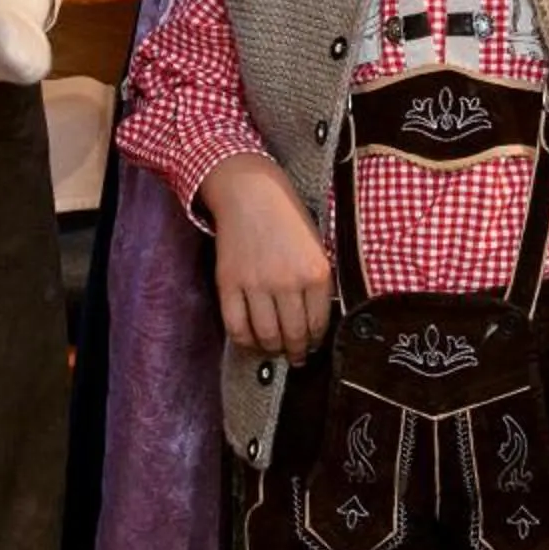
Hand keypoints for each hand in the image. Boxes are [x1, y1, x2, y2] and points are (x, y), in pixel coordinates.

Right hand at [201, 154, 333, 363]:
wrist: (250, 192)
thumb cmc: (288, 217)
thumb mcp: (316, 246)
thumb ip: (318, 282)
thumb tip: (316, 321)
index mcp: (316, 273)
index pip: (318, 325)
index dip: (315, 342)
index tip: (312, 347)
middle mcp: (288, 282)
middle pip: (293, 335)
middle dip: (296, 352)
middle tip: (295, 356)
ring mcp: (256, 284)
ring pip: (266, 336)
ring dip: (272, 349)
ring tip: (274, 349)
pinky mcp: (230, 284)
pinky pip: (236, 326)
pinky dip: (244, 341)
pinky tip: (251, 340)